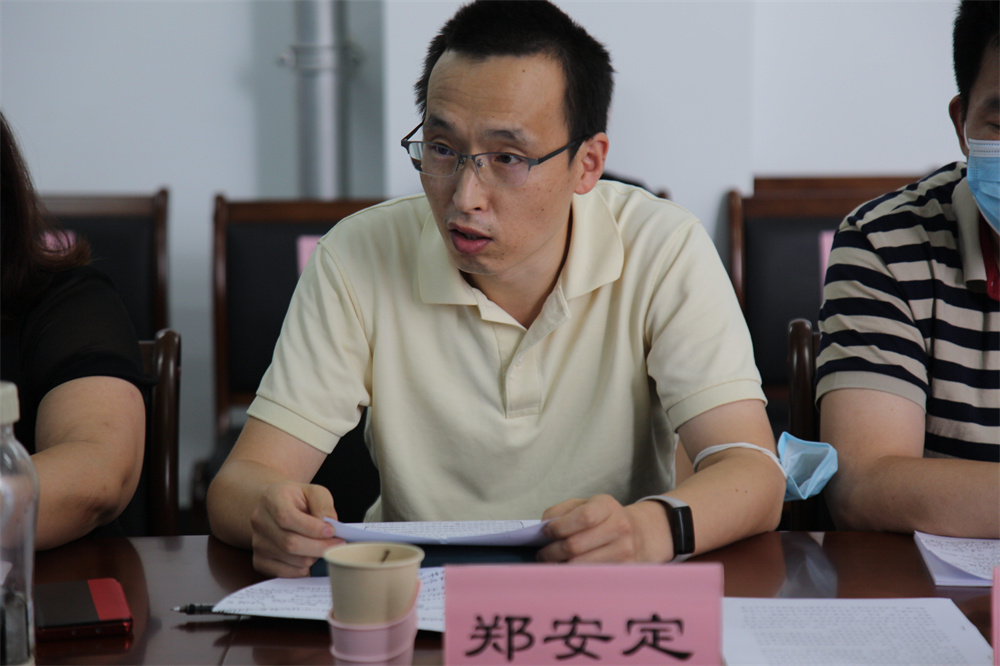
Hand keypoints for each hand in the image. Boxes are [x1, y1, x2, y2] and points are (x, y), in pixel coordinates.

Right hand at [249, 482, 344, 576]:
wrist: (277, 508)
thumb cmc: (298, 500)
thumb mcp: (314, 492)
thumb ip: (323, 505)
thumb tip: (328, 526)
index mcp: (271, 498)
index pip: (287, 517)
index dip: (311, 528)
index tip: (332, 531)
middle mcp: (259, 521)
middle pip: (289, 543)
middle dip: (318, 547)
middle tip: (338, 545)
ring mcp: (257, 543)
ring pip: (289, 560)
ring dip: (313, 558)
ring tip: (325, 549)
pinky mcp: (259, 561)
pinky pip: (284, 572)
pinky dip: (303, 569)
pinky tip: (312, 558)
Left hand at [536, 494, 670, 562]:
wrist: (639, 534)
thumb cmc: (603, 519)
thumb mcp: (584, 505)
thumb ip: (560, 511)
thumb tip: (543, 528)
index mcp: (607, 506)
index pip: (583, 517)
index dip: (560, 526)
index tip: (546, 532)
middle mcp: (619, 527)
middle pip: (576, 545)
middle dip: (552, 551)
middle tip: (543, 554)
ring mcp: (624, 550)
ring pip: (581, 564)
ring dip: (560, 565)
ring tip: (553, 562)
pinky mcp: (624, 570)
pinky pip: (591, 576)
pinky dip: (574, 575)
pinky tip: (569, 569)